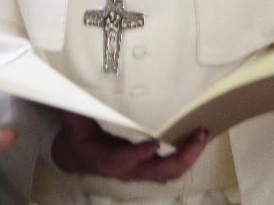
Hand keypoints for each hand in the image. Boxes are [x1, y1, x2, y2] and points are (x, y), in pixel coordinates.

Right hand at [51, 112, 210, 182]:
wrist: (77, 158)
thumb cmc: (78, 141)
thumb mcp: (73, 128)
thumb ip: (75, 117)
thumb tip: (70, 103)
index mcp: (108, 160)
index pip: (124, 160)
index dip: (139, 154)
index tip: (154, 143)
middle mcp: (128, 170)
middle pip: (159, 171)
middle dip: (182, 156)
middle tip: (197, 136)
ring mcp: (141, 170)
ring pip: (170, 171)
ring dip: (189, 156)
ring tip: (203, 136)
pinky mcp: (148, 167)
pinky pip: (172, 167)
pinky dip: (187, 156)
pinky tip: (197, 141)